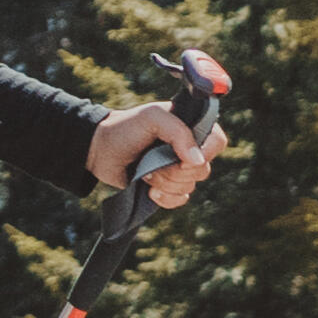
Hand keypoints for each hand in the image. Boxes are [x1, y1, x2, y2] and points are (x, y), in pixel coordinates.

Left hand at [95, 64, 228, 209]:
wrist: (100, 150)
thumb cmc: (125, 128)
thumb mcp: (152, 118)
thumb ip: (178, 133)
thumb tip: (197, 161)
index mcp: (191, 127)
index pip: (217, 142)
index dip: (204, 154)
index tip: (180, 158)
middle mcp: (189, 148)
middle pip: (204, 170)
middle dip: (175, 171)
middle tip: (153, 161)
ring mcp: (179, 169)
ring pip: (190, 186)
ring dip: (165, 182)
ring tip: (146, 172)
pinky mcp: (168, 187)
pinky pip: (181, 200)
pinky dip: (166, 198)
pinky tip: (150, 191)